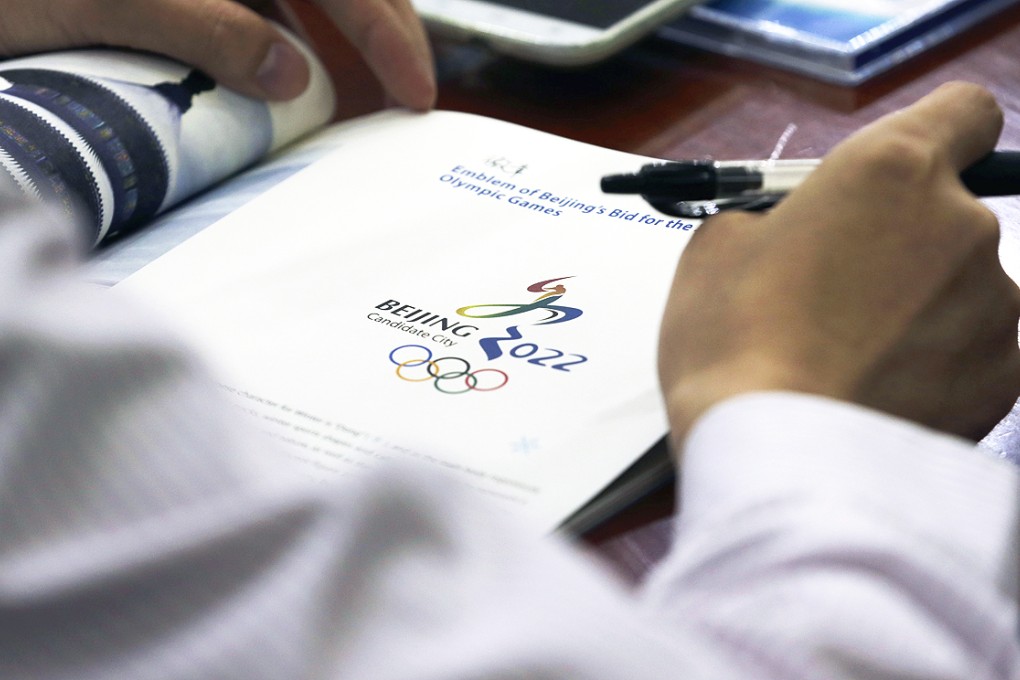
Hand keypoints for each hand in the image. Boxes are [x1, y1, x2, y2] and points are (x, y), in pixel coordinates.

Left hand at [0, 0, 434, 107]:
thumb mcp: (101, 1)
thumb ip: (203, 26)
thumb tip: (293, 76)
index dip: (385, 30)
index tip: (414, 92)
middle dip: (382, 23)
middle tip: (411, 89)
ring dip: (343, 29)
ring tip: (372, 81)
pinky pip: (260, 3)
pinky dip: (289, 34)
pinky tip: (294, 70)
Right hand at [659, 81, 1019, 441]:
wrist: (773, 457)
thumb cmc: (734, 344)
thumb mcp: (718, 248)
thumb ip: (776, 216)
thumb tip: (791, 231)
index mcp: (891, 170)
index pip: (964, 113)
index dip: (938, 136)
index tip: (902, 173)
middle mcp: (962, 225)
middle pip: (946, 215)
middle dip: (897, 243)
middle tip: (830, 293)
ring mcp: (993, 306)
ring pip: (959, 289)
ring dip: (915, 308)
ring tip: (846, 357)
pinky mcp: (1002, 380)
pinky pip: (972, 353)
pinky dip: (935, 365)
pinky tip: (876, 390)